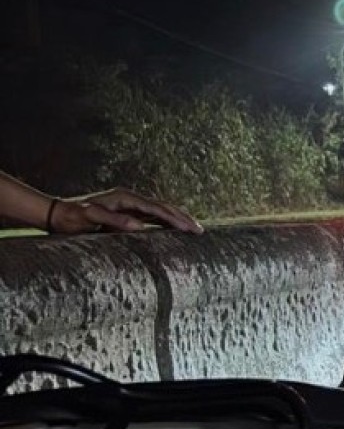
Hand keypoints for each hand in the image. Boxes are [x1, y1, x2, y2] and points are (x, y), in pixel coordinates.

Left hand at [50, 188, 202, 234]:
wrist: (58, 213)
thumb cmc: (72, 218)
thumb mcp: (90, 219)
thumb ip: (114, 220)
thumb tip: (140, 226)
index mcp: (125, 198)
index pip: (156, 209)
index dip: (175, 219)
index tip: (190, 229)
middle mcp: (129, 198)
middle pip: (163, 207)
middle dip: (183, 218)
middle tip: (200, 230)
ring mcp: (129, 204)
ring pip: (160, 210)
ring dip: (177, 218)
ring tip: (194, 229)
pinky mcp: (127, 211)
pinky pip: (152, 216)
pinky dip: (166, 221)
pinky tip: (174, 228)